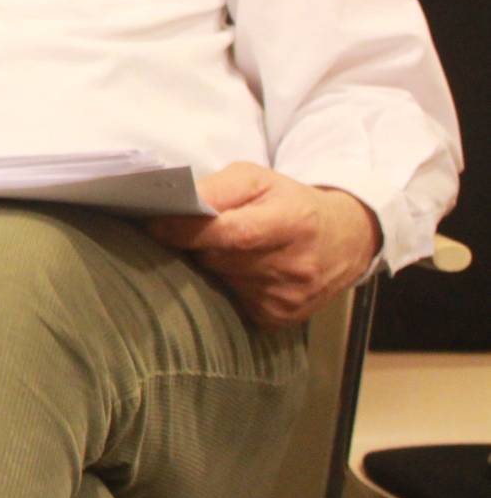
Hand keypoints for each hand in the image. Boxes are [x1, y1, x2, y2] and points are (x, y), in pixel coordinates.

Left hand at [149, 161, 380, 329]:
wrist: (344, 240)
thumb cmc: (290, 203)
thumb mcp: (259, 179)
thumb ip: (217, 187)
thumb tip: (175, 203)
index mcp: (294, 222)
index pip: (232, 233)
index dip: (188, 231)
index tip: (153, 224)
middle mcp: (295, 265)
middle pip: (220, 259)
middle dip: (194, 246)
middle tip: (185, 232)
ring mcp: (289, 297)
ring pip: (221, 282)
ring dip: (209, 266)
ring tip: (221, 249)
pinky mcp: (281, 318)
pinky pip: (232, 302)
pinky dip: (226, 285)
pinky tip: (239, 271)